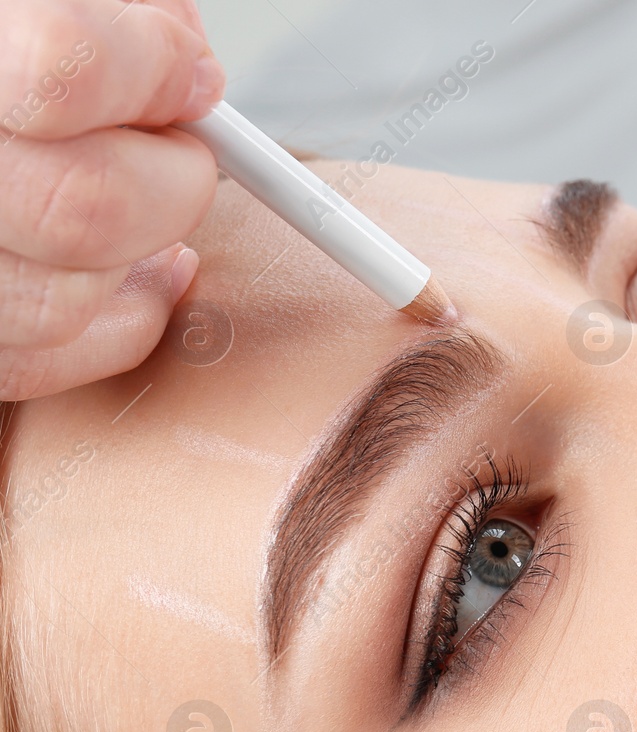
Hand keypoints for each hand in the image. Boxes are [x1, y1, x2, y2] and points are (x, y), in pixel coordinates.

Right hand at [0, 0, 223, 400]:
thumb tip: (191, 79)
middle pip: (86, 211)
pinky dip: (115, 323)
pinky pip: (40, 363)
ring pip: (66, 304)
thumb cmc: (16, 46)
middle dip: (172, 186)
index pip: (70, 69)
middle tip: (176, 154)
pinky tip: (129, 270)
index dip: (156, 73)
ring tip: (140, 205)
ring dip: (139, 260)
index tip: (189, 77)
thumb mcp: (51, 1)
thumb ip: (123, 18)